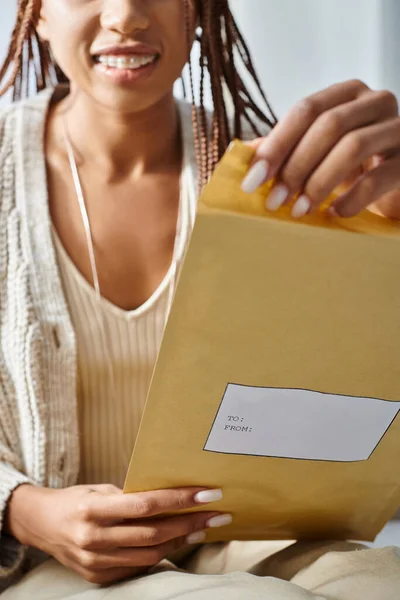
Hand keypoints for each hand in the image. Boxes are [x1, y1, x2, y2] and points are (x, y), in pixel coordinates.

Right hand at [7, 484, 227, 584]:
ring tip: (201, 527)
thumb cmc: (76, 499)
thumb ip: (130, 496)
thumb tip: (171, 496)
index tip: (207, 494)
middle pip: (153, 534)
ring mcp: (95, 562)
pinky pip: (137, 567)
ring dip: (181, 540)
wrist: (41, 524)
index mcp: (93, 509)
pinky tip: (176, 542)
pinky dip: (160, 555)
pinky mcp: (98, 577)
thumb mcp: (99, 489)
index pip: (145, 505)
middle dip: (189, 522)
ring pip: (150, 555)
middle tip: (216, 513)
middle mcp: (93, 538)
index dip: (179, 500)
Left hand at [242, 79, 399, 219]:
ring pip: (354, 146)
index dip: (277, 144)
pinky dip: (352, 198)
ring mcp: (397, 129)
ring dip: (319, 182)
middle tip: (274, 202)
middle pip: (329, 125)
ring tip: (299, 211)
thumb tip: (242, 156)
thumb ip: (285, 149)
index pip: (305, 109)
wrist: (395, 187)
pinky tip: (334, 213)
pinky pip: (379, 177)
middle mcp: (375, 102)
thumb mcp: (316, 155)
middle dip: (295, 166)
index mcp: (346, 94)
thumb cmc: (353, 169)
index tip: (253, 179)